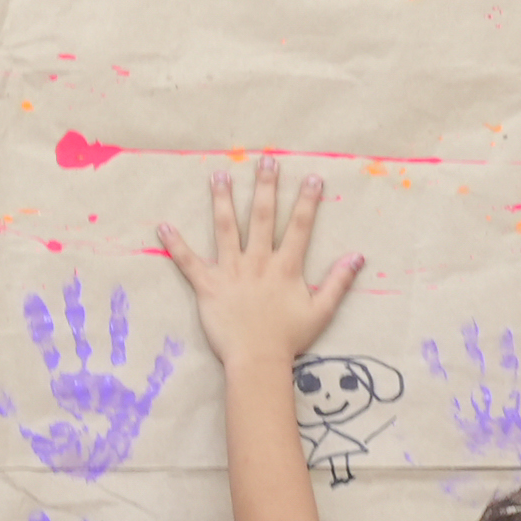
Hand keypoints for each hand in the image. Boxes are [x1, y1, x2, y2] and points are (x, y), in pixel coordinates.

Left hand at [154, 160, 362, 373]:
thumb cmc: (289, 339)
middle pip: (263, 217)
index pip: (299, 227)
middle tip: (265, 159)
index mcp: (285, 267)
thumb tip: (358, 256)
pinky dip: (175, 245)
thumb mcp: (321, 311)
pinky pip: (189, 262)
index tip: (311, 177)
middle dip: (265, 186)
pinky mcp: (208, 285)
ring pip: (226, 229)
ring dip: (223, 201)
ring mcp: (232, 271)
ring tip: (219, 176)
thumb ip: (338, 282)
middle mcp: (258, 262)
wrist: (257, 361)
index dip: (306, 201)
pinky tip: (163, 226)